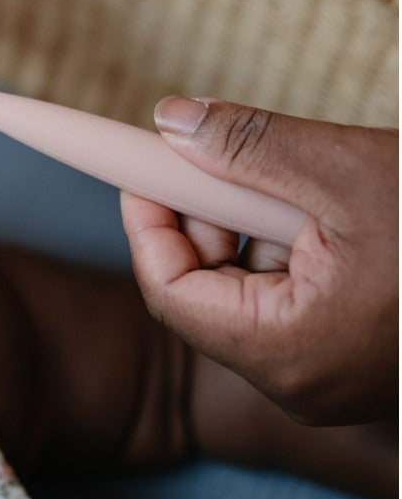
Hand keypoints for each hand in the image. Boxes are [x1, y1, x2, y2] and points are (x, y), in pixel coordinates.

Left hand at [122, 97, 397, 424]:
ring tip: (290, 179)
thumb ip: (247, 147)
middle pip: (201, 290)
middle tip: (218, 158)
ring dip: (245, 224)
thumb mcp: (348, 171)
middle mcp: (301, 379)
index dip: (145, 219)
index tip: (143, 164)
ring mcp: (330, 372)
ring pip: (245, 289)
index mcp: (287, 352)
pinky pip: (290, 297)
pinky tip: (321, 208)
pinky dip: (286, 244)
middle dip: (200, 215)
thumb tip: (169, 120)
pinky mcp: (356, 355)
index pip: (166, 290)